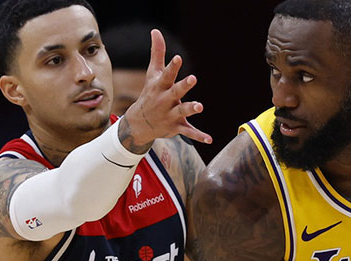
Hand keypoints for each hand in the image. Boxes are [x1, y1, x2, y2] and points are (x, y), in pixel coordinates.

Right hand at [118, 29, 210, 148]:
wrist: (140, 123)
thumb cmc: (150, 93)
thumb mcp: (153, 74)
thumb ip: (158, 53)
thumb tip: (156, 31)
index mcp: (161, 87)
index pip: (167, 75)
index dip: (172, 66)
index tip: (178, 58)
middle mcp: (166, 100)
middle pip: (176, 92)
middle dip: (184, 86)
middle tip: (193, 78)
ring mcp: (171, 114)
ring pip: (183, 111)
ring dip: (191, 108)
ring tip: (200, 106)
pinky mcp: (177, 127)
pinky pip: (189, 132)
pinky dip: (199, 136)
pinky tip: (210, 139)